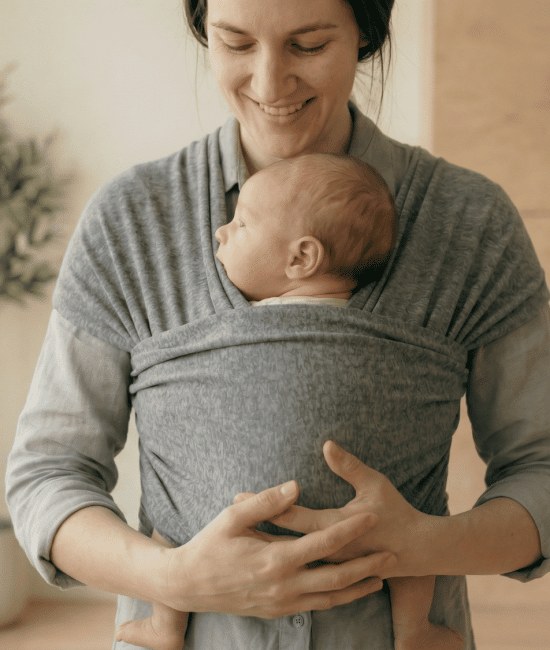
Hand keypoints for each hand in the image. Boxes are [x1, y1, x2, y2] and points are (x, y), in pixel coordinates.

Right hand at [160, 480, 395, 618]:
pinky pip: (316, 607)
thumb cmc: (209, 546)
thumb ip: (266, 501)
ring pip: (330, 598)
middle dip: (367, 565)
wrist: (188, 585)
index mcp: (274, 558)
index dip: (350, 529)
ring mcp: (282, 603)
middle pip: (336, 576)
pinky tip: (348, 591)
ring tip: (381, 576)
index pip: (323, 542)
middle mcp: (283, 585)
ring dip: (358, 587)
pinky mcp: (277, 612)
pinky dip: (337, 600)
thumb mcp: (232, 517)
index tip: (372, 516)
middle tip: (392, 554)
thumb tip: (296, 485)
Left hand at [234, 441, 425, 576]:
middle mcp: (327, 551)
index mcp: (334, 528)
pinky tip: (266, 552)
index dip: (265, 504)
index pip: (290, 517)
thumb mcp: (374, 484)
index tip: (239, 495)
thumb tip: (326, 444)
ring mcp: (330, 564)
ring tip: (238, 533)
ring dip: (266, 543)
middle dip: (256, 525)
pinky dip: (282, 558)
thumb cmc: (397, 513)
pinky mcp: (334, 570)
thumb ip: (349, 466)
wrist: (417, 550)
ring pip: (289, 557)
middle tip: (228, 512)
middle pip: (282, 538)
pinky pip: (301, 566)